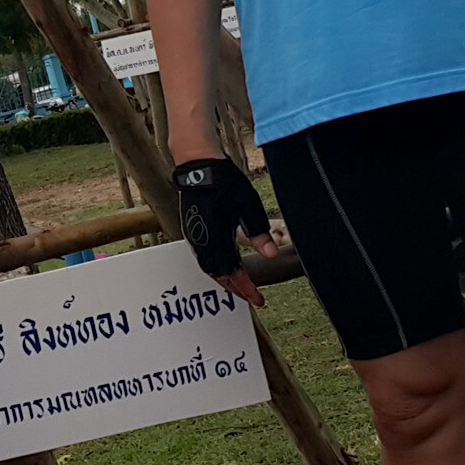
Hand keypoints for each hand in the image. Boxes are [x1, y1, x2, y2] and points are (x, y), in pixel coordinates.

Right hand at [173, 157, 277, 306]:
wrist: (197, 164)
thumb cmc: (223, 180)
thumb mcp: (248, 204)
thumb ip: (258, 231)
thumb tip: (271, 255)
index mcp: (216, 234)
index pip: (232, 271)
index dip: (246, 288)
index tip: (258, 300)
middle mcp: (201, 239)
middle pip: (218, 274)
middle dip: (236, 288)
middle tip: (251, 298)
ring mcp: (195, 235)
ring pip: (209, 268)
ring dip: (225, 280)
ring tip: (240, 287)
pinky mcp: (193, 230)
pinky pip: (204, 258)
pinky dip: (216, 268)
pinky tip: (226, 268)